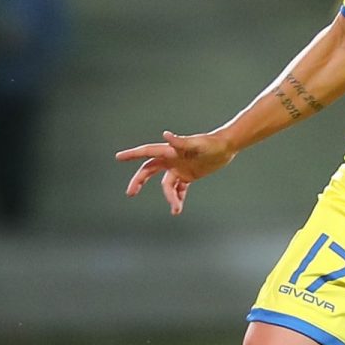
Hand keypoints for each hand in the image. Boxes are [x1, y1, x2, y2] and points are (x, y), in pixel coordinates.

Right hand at [114, 130, 235, 214]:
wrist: (226, 147)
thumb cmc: (211, 143)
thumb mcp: (197, 143)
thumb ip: (180, 141)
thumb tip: (165, 135)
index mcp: (170, 151)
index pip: (147, 152)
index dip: (132, 154)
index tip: (118, 157)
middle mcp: (171, 159)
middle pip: (149, 170)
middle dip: (139, 181)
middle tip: (130, 193)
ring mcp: (179, 168)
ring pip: (166, 185)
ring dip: (169, 197)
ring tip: (176, 210)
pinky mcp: (188, 176)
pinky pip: (179, 189)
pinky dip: (177, 198)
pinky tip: (178, 208)